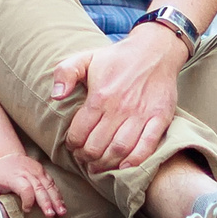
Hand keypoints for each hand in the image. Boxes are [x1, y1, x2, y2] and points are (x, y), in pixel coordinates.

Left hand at [0, 152, 64, 217]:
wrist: (6, 156)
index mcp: (15, 177)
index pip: (25, 188)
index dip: (28, 199)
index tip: (27, 210)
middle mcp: (28, 173)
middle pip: (39, 188)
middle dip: (46, 202)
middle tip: (51, 214)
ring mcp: (37, 172)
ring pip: (49, 185)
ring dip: (56, 199)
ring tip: (61, 211)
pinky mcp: (43, 172)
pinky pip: (52, 183)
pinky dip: (58, 194)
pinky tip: (62, 204)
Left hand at [49, 27, 187, 174]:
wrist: (154, 50)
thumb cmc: (117, 58)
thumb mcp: (85, 58)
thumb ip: (65, 73)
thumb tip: (56, 96)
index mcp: (99, 96)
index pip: (79, 132)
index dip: (73, 144)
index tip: (73, 147)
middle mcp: (120, 108)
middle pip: (98, 146)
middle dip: (87, 158)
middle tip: (84, 160)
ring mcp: (141, 114)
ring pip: (120, 150)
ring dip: (106, 164)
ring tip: (99, 167)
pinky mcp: (160, 118)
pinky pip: (147, 146)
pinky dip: (135, 161)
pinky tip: (124, 167)